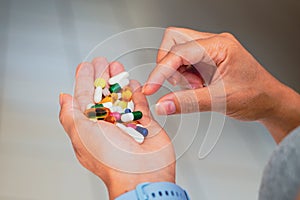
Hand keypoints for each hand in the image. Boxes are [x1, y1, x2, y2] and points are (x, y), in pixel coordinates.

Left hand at [59, 57, 174, 198]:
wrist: (142, 174)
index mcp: (90, 126)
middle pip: (104, 94)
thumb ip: (70, 114)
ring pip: (122, 97)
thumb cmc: (109, 159)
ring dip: (120, 81)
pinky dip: (137, 93)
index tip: (87, 66)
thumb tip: (62, 98)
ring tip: (118, 66)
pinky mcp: (145, 124)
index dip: (86, 80)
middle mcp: (108, 124)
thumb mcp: (80, 134)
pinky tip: (135, 83)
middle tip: (104, 62)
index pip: (85, 97)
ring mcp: (127, 123)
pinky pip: (141, 104)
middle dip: (103, 76)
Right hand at [143, 27, 299, 142]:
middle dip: (168, 64)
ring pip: (177, 51)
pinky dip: (184, 75)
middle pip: (174, 40)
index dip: (161, 70)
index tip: (151, 87)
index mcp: (220, 46)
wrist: (269, 102)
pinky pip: (185, 61)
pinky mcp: (208, 58)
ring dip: (178, 72)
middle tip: (179, 84)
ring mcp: (210, 49)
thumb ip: (187, 102)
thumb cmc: (254, 96)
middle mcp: (214, 42)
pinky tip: (198, 86)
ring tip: (196, 88)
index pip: (179, 51)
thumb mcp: (219, 100)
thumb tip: (162, 105)